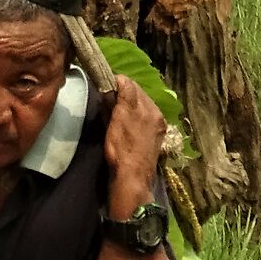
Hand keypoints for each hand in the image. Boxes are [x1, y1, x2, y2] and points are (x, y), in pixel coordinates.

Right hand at [105, 75, 167, 218]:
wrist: (131, 180)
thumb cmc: (123, 149)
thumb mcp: (120, 119)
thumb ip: (124, 96)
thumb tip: (120, 79)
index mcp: (151, 109)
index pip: (132, 86)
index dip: (117, 83)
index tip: (103, 86)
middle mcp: (157, 116)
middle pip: (138, 96)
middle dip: (123, 93)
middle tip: (105, 96)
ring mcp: (156, 129)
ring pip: (139, 108)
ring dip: (126, 105)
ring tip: (111, 109)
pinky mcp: (152, 141)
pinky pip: (140, 121)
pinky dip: (130, 117)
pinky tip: (121, 124)